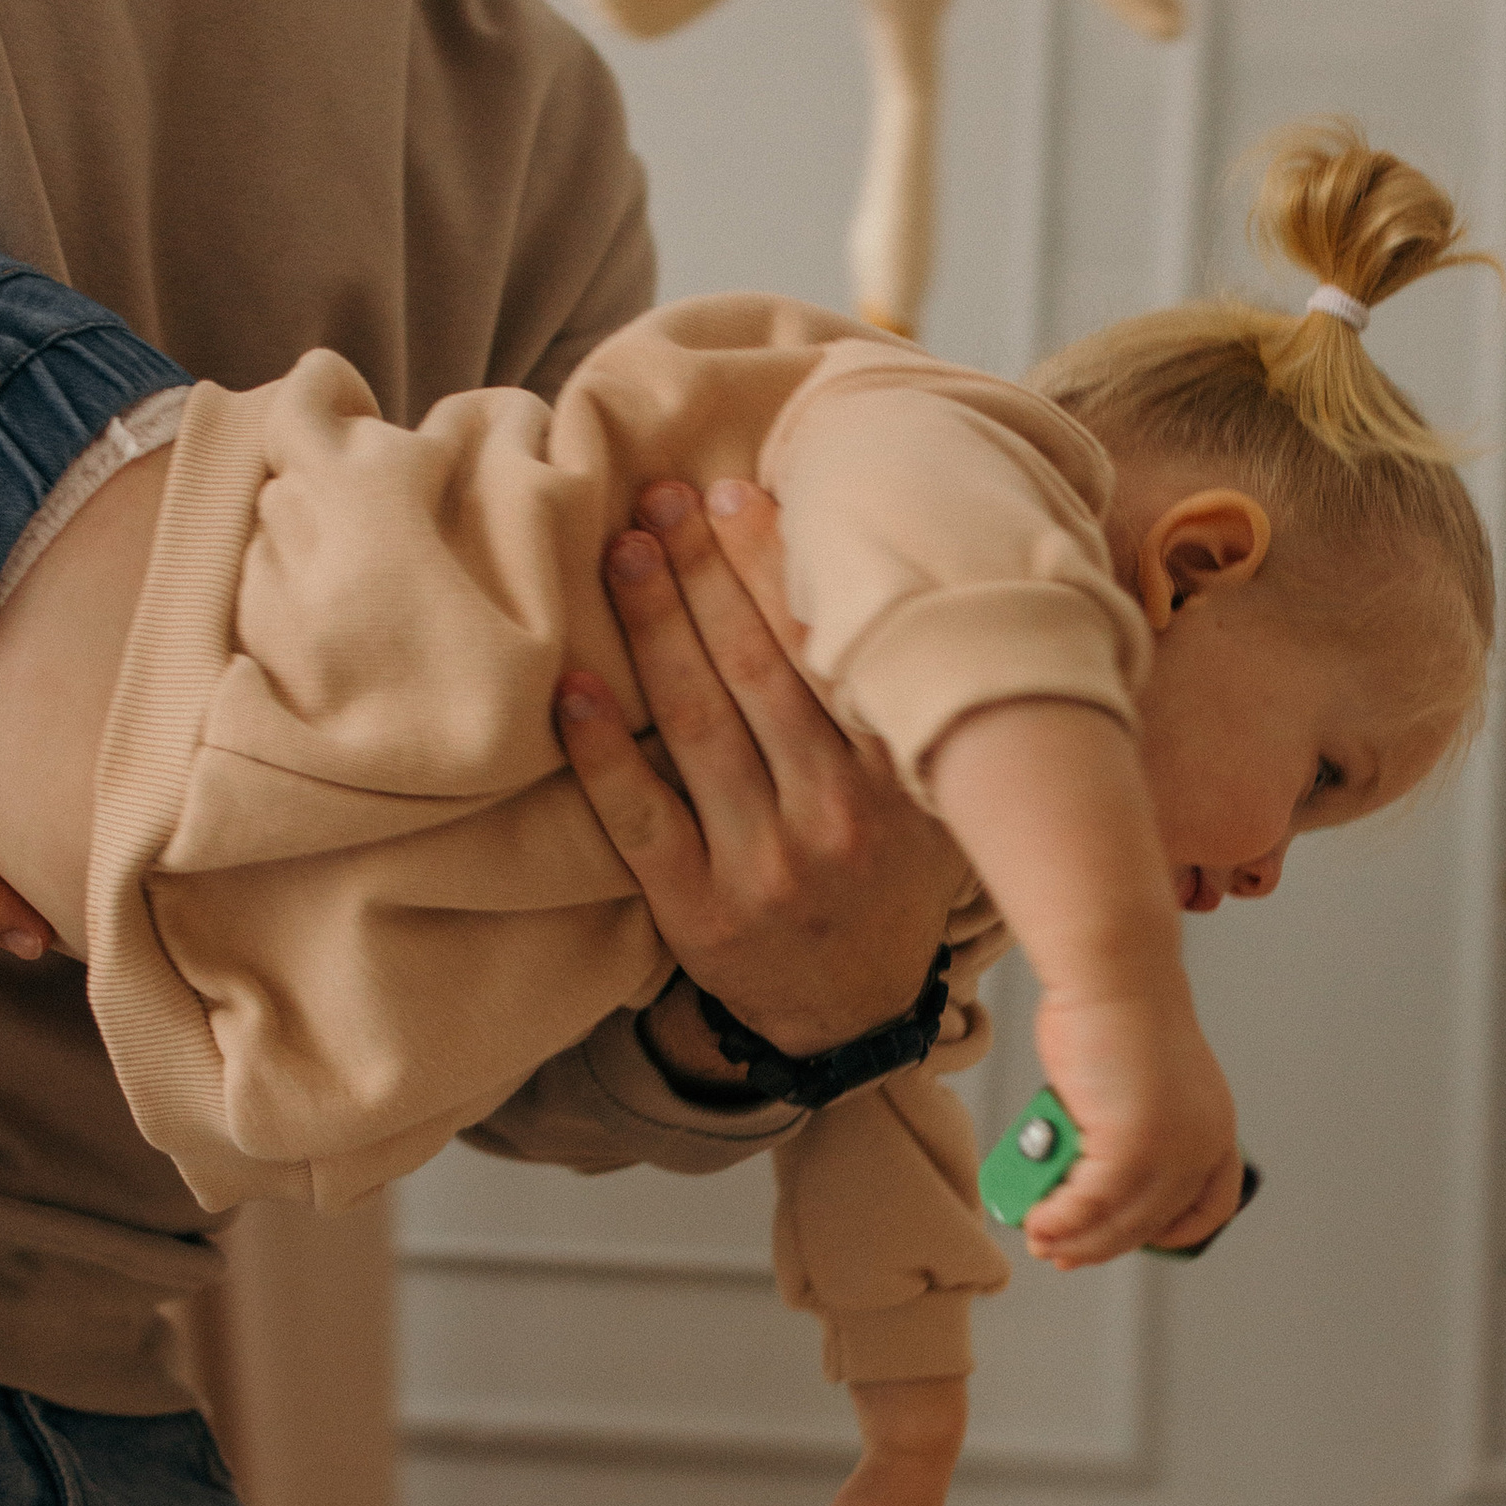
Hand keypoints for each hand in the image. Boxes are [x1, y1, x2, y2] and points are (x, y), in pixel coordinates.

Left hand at [555, 478, 962, 1061]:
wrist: (850, 1013)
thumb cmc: (886, 873)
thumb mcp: (934, 795)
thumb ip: (903, 706)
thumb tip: (866, 566)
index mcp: (899, 778)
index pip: (828, 649)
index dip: (775, 563)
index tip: (734, 492)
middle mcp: (837, 818)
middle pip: (756, 671)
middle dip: (704, 573)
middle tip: (658, 499)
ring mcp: (766, 867)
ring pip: (698, 727)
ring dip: (654, 628)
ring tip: (623, 552)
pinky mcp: (700, 913)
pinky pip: (640, 819)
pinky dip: (602, 751)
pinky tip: (571, 688)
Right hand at [1025, 980, 1243, 1267]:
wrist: (1112, 974)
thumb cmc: (1113, 1016)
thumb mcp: (1134, 1086)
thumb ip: (1120, 1132)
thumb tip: (1078, 1175)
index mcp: (1214, 1127)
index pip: (1211, 1205)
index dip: (1174, 1232)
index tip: (1134, 1240)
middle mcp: (1202, 1143)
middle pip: (1153, 1222)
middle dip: (1104, 1245)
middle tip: (1064, 1251)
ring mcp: (1171, 1148)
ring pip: (1119, 1219)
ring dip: (1075, 1239)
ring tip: (1040, 1238)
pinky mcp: (1132, 1146)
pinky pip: (1088, 1202)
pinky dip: (1058, 1218)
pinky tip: (1036, 1222)